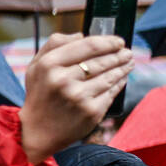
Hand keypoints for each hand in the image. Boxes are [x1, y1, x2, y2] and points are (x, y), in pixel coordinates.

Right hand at [18, 33, 133, 164]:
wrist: (38, 131)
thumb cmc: (40, 94)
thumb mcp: (36, 66)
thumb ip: (55, 44)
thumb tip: (81, 34)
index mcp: (49, 64)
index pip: (88, 46)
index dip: (108, 41)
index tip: (119, 41)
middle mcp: (63, 79)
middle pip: (102, 61)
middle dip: (119, 55)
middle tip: (128, 52)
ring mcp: (79, 96)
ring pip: (110, 76)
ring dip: (123, 68)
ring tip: (129, 62)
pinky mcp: (91, 111)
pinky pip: (112, 92)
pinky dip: (120, 83)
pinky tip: (123, 78)